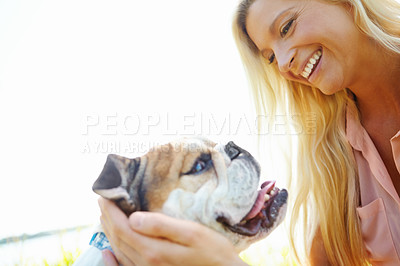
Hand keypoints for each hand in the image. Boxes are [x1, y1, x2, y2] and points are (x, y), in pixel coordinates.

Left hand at [98, 198, 246, 265]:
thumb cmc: (213, 253)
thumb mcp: (192, 233)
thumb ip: (162, 226)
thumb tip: (133, 218)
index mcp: (153, 250)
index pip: (123, 227)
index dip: (110, 211)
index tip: (104, 195)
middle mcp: (146, 264)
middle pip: (118, 239)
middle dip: (107, 219)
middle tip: (101, 201)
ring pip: (120, 252)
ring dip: (109, 233)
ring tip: (105, 217)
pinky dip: (113, 259)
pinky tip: (107, 253)